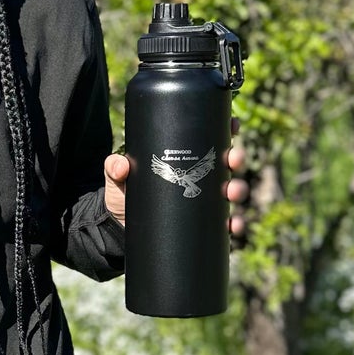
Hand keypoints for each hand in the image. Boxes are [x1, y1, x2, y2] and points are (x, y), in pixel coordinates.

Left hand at [104, 115, 250, 247]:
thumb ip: (114, 168)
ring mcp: (205, 202)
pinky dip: (234, 224)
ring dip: (238, 189)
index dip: (226, 129)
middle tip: (232, 159)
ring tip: (231, 192)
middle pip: (227, 163)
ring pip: (231, 191)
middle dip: (236, 158)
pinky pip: (226, 224)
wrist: (121, 230)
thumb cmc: (124, 196)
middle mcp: (200, 178)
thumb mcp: (118, 179)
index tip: (233, 124)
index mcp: (185, 159)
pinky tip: (233, 225)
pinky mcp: (205, 225)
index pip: (211, 140)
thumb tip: (121, 165)